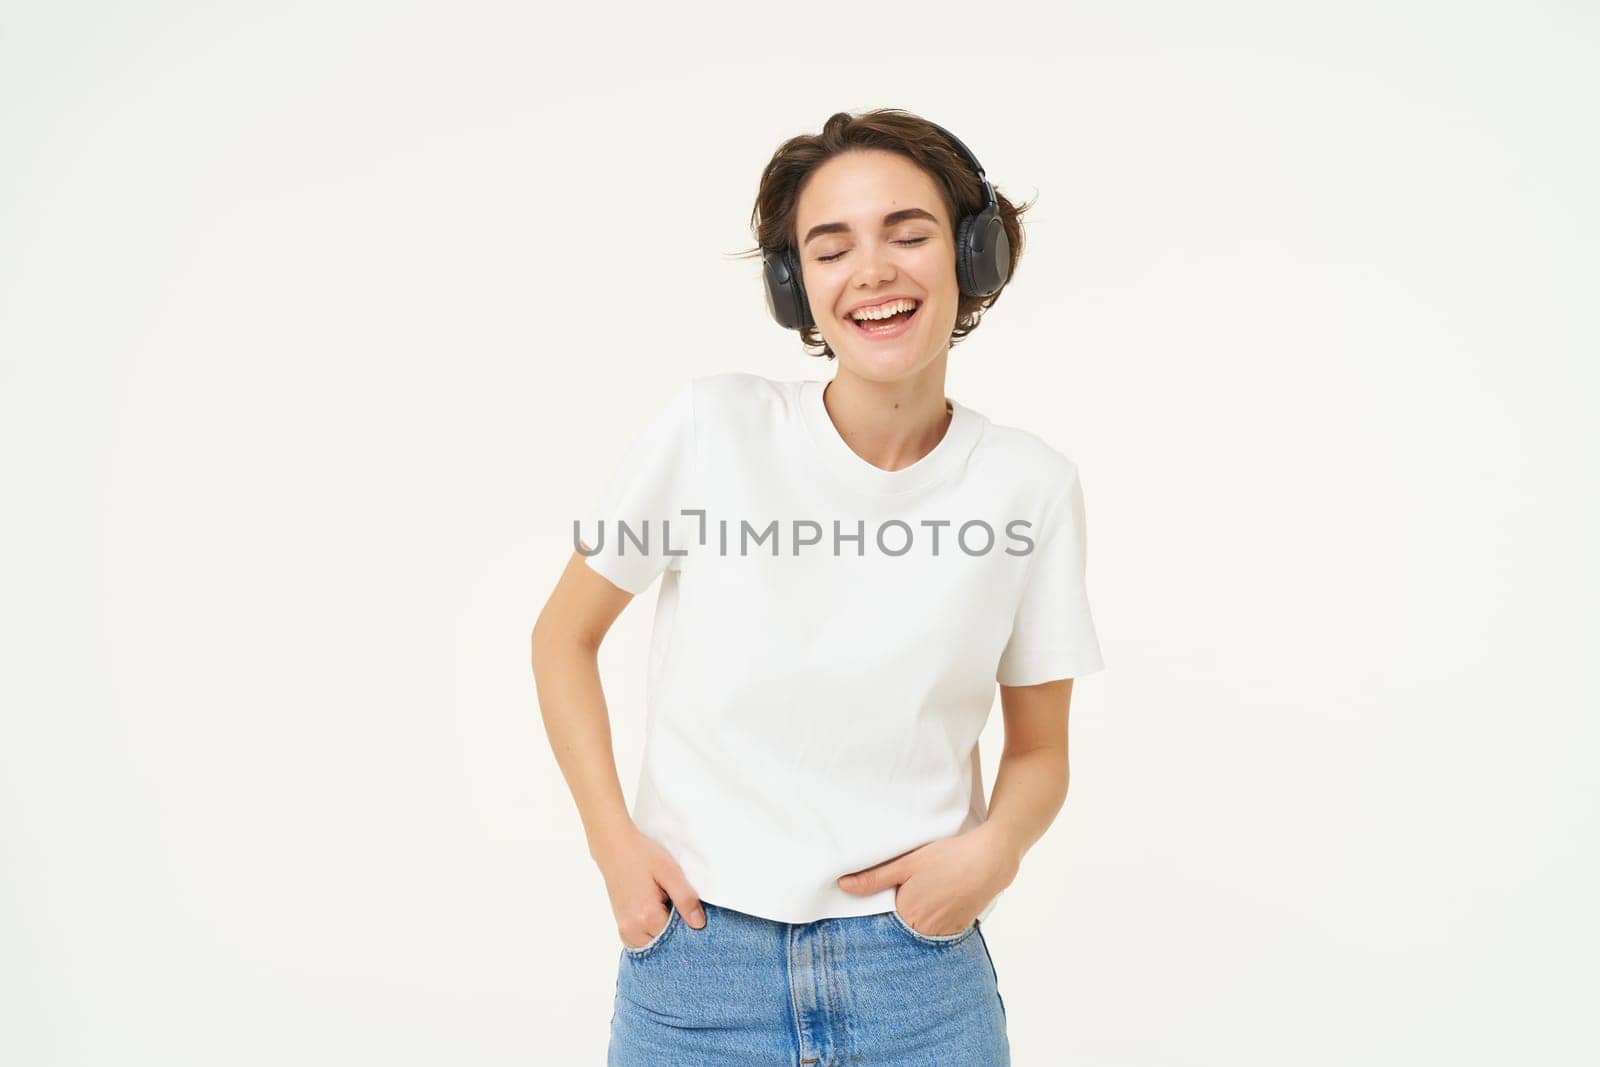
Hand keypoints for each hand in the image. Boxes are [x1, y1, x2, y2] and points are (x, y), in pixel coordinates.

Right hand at [592, 825, 706, 948]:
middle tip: (675, 903)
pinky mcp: (622, 928)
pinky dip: (653, 933)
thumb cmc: (642, 855)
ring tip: (665, 906)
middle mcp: (633, 930)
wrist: (614, 848)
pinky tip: (657, 913)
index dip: (688, 924)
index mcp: (647, 917)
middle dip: (676, 931)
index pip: (679, 937)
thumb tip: (699, 924)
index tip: (689, 909)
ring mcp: (625, 931)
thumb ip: (685, 898)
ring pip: (655, 945)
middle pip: (666, 944)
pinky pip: (643, 942)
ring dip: (664, 932)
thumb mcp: (670, 872)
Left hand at [836, 827, 1019, 937]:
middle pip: (902, 926)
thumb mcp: (906, 863)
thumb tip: (842, 885)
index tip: (888, 892)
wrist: (990, 859)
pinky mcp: (960, 930)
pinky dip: (936, 918)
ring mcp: (944, 933)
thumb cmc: (948, 857)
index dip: (884, 905)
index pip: (883, 919)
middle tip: (912, 888)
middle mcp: (924, 931)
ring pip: (920, 929)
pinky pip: (939, 930)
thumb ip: (874, 878)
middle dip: (901, 911)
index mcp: (906, 915)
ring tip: (928, 892)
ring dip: (918, 916)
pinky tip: (941, 899)